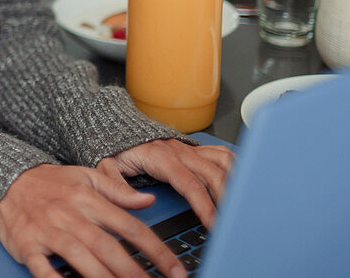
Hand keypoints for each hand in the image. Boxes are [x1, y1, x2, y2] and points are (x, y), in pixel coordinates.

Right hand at [0, 162, 186, 277]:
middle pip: (108, 247)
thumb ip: (117, 190)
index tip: (175, 269)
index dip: (155, 250)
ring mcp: (47, 231)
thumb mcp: (85, 177)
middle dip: (135, 271)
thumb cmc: (49, 182)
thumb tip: (148, 200)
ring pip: (81, 258)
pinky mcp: (27, 245)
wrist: (5, 180)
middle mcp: (69, 214)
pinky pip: (44, 268)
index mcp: (87, 198)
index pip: (129, 226)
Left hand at [96, 139, 233, 229]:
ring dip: (236, 181)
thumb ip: (119, 187)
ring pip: (223, 162)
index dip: (205, 205)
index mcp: (160, 157)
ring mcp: (189, 148)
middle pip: (213, 174)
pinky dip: (237, 166)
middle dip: (227, 199)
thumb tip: (144, 202)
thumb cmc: (113, 148)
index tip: (214, 225)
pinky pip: (221, 154)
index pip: (190, 184)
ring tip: (243, 204)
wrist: (115, 124)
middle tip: (233, 222)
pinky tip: (243, 182)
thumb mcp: (105, 166)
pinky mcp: (194, 148)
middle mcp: (179, 151)